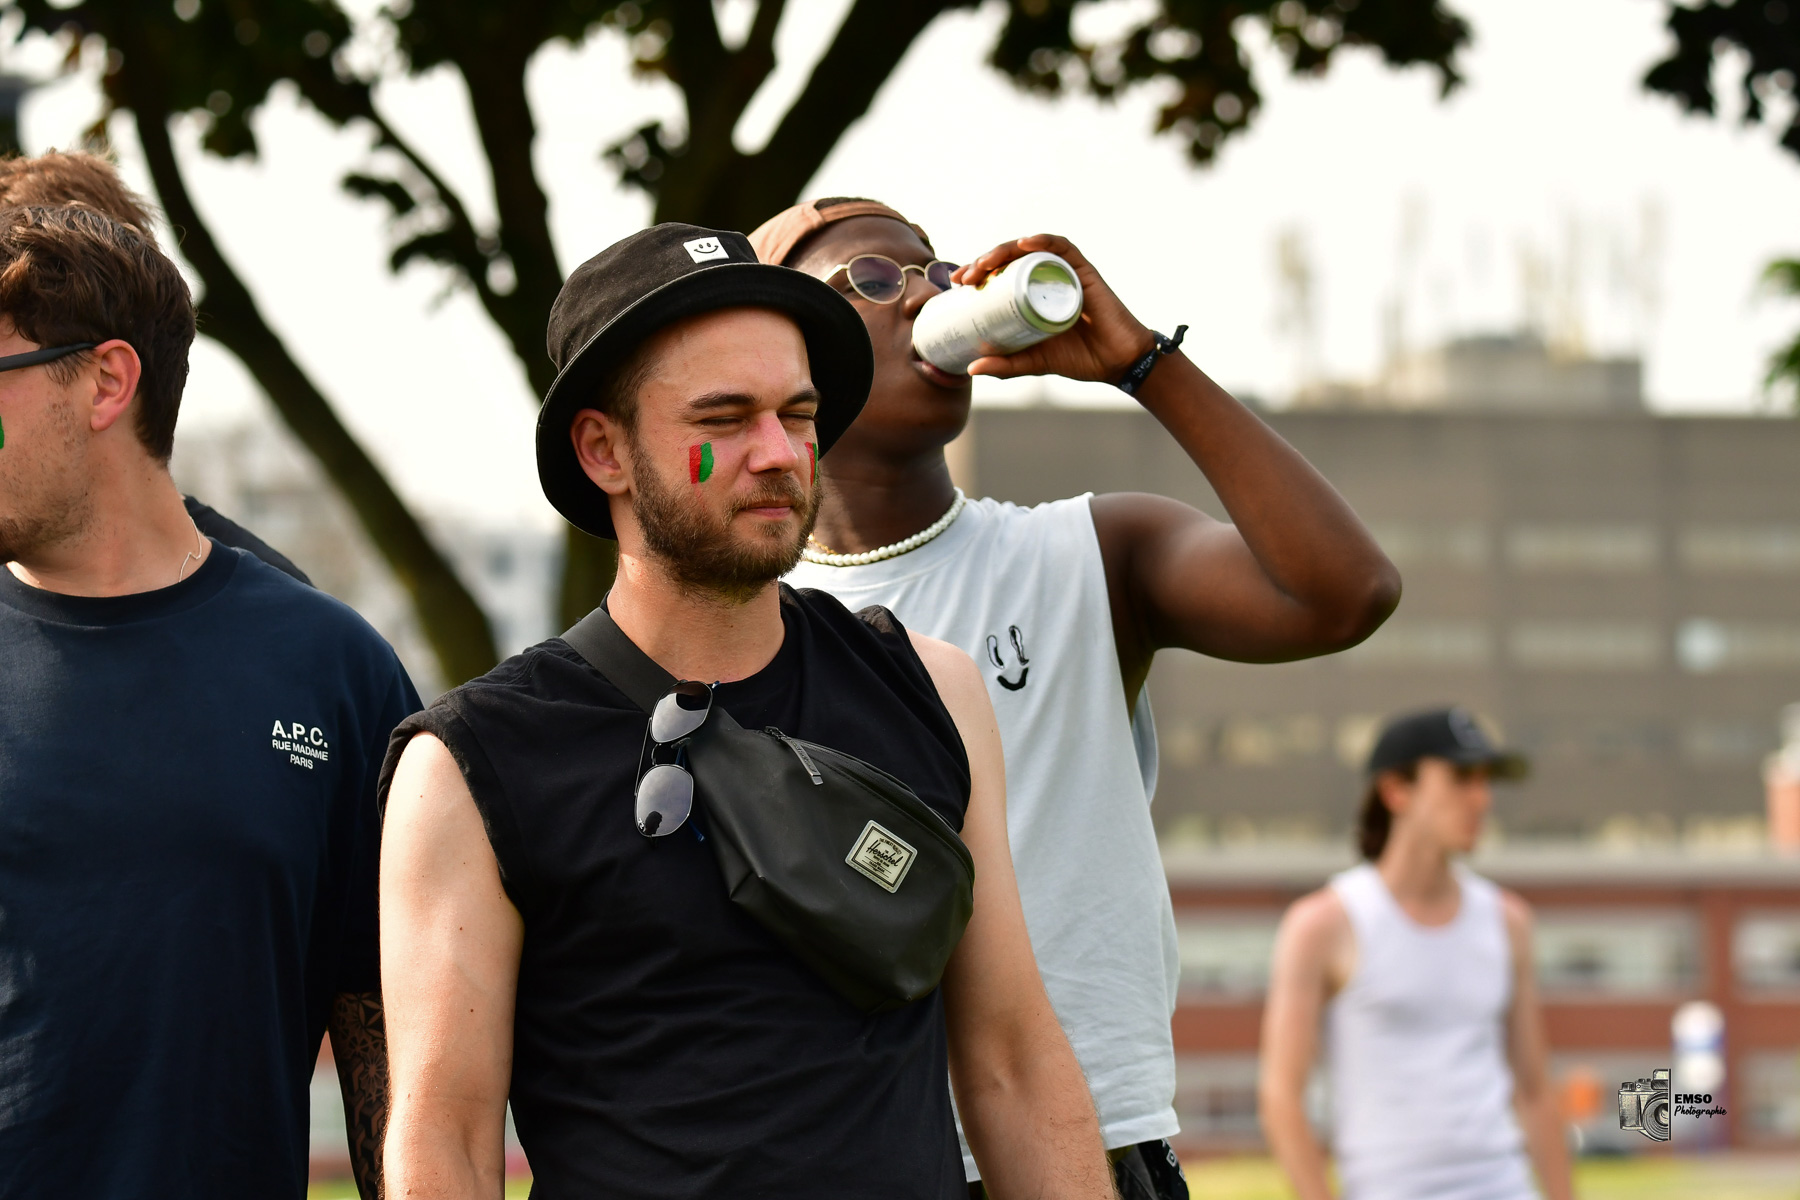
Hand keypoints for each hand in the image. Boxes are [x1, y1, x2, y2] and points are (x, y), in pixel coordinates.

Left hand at [953, 233, 1154, 383]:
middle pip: (1010, 260)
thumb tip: (970, 368)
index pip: (1000, 275)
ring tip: (985, 263)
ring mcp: (1064, 272)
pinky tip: (1025, 244)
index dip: (977, 273)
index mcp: (1032, 294)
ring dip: (1005, 250)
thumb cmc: (1079, 358)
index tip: (957, 283)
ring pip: (1030, 250)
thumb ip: (1006, 365)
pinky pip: (1063, 247)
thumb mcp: (1033, 362)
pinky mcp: (1084, 271)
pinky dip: (1044, 241)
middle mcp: (1046, 278)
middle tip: (965, 278)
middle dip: (984, 262)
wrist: (1117, 363)